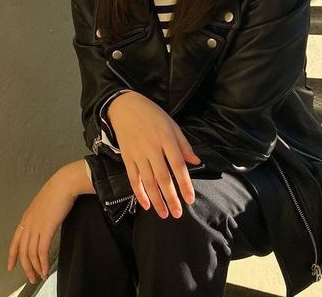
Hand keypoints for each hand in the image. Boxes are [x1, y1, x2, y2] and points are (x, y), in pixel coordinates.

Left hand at [6, 161, 93, 283]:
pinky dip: (42, 263)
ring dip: (35, 267)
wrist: (64, 184)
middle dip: (26, 267)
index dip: (12, 255)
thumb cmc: (57, 191)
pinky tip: (45, 269)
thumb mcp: (43, 204)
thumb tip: (43, 225)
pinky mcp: (47, 229)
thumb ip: (40, 216)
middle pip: (23, 251)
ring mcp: (37, 226)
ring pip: (31, 253)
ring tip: (39, 275)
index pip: (16, 241)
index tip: (11, 266)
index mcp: (27, 217)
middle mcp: (29, 223)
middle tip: (30, 277)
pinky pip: (42, 251)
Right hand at [107, 91, 200, 218]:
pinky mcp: (127, 157)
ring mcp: (138, 153)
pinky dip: (138, 193)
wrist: (125, 107)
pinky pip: (133, 178)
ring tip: (164, 214)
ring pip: (148, 181)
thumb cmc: (152, 115)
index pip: (178, 165)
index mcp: (166, 139)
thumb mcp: (171, 125)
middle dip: (171, 198)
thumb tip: (196, 162)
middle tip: (178, 214)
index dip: (184, 184)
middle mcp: (152, 148)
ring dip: (156, 200)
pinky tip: (145, 205)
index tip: (190, 199)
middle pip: (163, 177)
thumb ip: (183, 144)